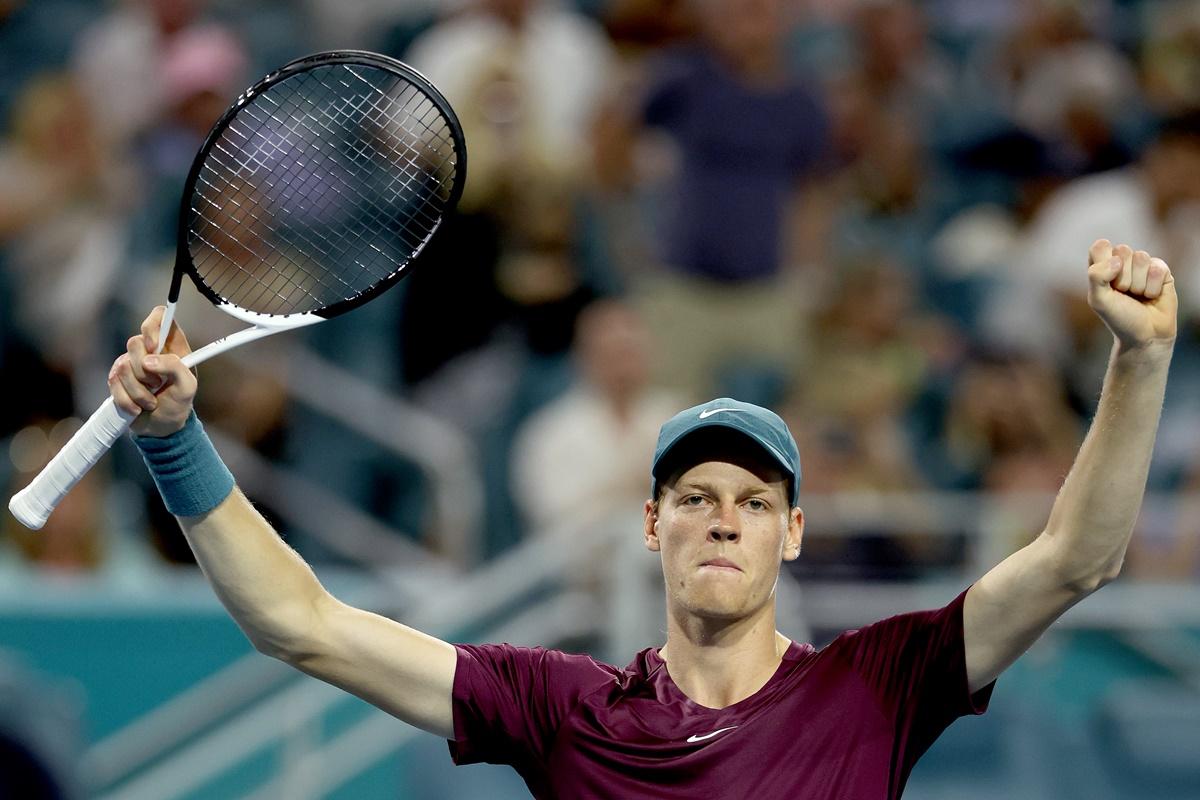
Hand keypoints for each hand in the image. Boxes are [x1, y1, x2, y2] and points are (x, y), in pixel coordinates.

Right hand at [108, 306, 196, 436]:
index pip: (159, 316)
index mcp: (171, 344)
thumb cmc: (179, 402)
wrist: (162, 426)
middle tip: (158, 385)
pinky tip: (139, 407)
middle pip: (134, 343)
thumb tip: (148, 361)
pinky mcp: (116, 378)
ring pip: (123, 366)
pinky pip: (114, 384)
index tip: (153, 346)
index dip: (152, 326)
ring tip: (151, 400)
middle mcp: (148, 349)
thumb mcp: (187, 386)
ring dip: (139, 391)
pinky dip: (128, 400)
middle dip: (145, 371)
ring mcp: (130, 362)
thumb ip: (175, 367)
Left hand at [1087, 239, 1177, 349]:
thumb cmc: (1119, 317)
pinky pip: (1157, 268)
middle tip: (1123, 293)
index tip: (1107, 282)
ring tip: (1137, 295)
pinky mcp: (1161, 270)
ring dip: (1138, 283)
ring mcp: (1143, 265)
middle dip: (1122, 277)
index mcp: (1103, 266)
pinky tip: (1151, 296)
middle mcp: (1122, 262)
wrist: (1145, 335)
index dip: (1104, 262)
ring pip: (1141, 257)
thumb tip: (1116, 260)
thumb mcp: (1098, 300)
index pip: (1100, 246)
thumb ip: (1096, 276)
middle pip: (1122, 250)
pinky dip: (1152, 287)